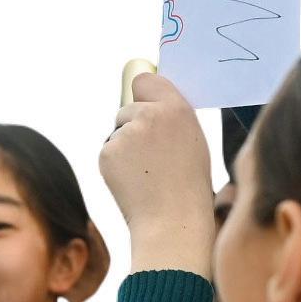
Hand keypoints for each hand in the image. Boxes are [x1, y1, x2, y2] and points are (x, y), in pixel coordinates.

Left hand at [99, 68, 216, 274]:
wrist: (172, 221)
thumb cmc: (187, 186)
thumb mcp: (192, 140)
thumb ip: (170, 118)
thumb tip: (147, 103)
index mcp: (177, 109)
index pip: (146, 80)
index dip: (142, 94)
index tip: (142, 102)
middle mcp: (151, 115)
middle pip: (126, 109)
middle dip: (132, 127)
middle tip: (151, 157)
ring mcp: (127, 133)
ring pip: (117, 131)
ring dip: (124, 147)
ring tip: (146, 173)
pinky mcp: (108, 151)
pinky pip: (108, 151)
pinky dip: (115, 165)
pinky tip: (133, 181)